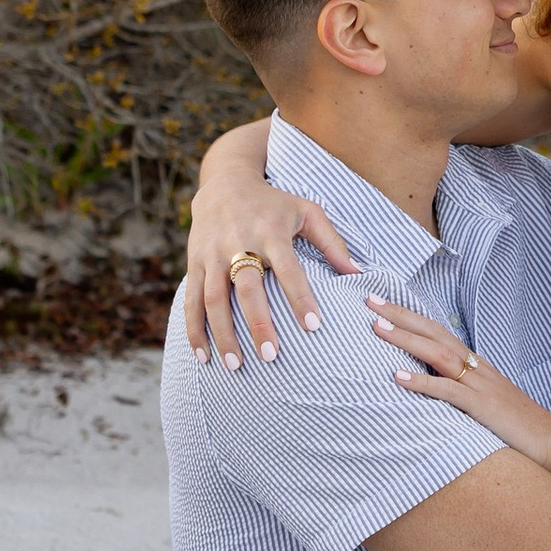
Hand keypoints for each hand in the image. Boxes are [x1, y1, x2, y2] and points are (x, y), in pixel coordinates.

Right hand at [182, 125, 360, 367]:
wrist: (225, 184)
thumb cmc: (275, 203)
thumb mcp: (307, 211)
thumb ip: (333, 243)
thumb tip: (358, 276)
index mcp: (271, 231)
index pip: (288, 268)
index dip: (300, 297)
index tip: (314, 326)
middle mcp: (239, 242)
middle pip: (247, 287)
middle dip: (258, 323)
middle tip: (271, 356)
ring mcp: (212, 254)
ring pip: (213, 299)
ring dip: (222, 334)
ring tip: (235, 366)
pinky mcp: (194, 262)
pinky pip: (192, 300)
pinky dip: (194, 329)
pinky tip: (203, 355)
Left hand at [363, 296, 550, 473]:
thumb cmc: (521, 428)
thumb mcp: (488, 403)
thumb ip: (463, 392)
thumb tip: (433, 389)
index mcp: (477, 365)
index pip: (439, 332)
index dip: (411, 317)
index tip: (383, 305)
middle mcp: (477, 368)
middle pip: (434, 333)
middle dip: (400, 315)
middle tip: (369, 300)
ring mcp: (480, 386)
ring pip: (438, 354)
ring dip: (406, 339)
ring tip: (377, 328)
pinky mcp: (482, 407)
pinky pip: (448, 391)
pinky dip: (421, 382)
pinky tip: (397, 377)